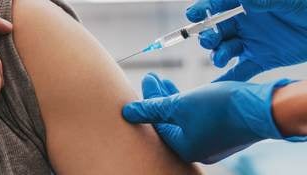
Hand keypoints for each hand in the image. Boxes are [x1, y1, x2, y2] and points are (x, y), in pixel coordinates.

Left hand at [122, 73, 296, 163]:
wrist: (263, 108)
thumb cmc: (220, 108)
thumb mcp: (180, 105)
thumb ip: (152, 109)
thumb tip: (127, 112)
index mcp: (183, 148)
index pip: (157, 124)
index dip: (148, 100)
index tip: (146, 80)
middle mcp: (196, 149)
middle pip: (169, 121)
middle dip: (158, 97)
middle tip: (151, 77)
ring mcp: (210, 142)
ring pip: (183, 118)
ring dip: (172, 98)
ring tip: (163, 80)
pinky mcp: (222, 132)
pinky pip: (197, 118)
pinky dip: (188, 104)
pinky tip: (184, 91)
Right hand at [186, 0, 306, 80]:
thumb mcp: (288, 0)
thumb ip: (266, 0)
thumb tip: (245, 0)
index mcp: (247, 5)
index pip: (218, 5)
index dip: (203, 9)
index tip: (193, 15)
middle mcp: (245, 24)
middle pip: (217, 31)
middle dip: (208, 36)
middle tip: (209, 41)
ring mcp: (251, 42)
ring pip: (225, 50)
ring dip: (218, 55)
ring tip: (221, 59)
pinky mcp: (260, 59)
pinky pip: (240, 70)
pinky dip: (228, 79)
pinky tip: (215, 89)